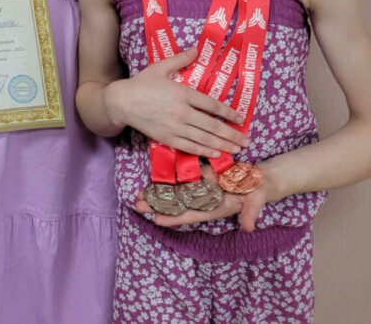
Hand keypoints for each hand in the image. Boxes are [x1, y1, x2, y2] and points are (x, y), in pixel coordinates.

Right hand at [106, 47, 249, 157]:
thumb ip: (181, 59)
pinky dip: (204, 151)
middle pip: (212, 126)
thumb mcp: (161, 67)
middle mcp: (182, 112)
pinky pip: (189, 147)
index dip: (229, 113)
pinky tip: (216, 154)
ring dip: (223, 145)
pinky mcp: (167, 138)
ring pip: (204, 139)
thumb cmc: (142, 83)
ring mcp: (175, 127)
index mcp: (183, 93)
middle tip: (247, 141)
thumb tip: (197, 48)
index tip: (241, 119)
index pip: (212, 105)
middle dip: (232, 134)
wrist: (122, 102)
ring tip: (237, 149)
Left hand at [134, 161, 273, 232]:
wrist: (264, 179)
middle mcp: (207, 198)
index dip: (175, 217)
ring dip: (161, 193)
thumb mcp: (257, 200)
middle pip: (180, 203)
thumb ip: (251, 212)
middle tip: (137, 205)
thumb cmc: (260, 190)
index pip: (193, 213)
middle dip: (159, 205)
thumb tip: (249, 227)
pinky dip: (172, 179)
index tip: (156, 220)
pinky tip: (157, 179)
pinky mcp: (206, 175)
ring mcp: (205, 187)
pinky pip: (186, 178)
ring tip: (140, 194)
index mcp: (217, 206)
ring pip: (179, 191)